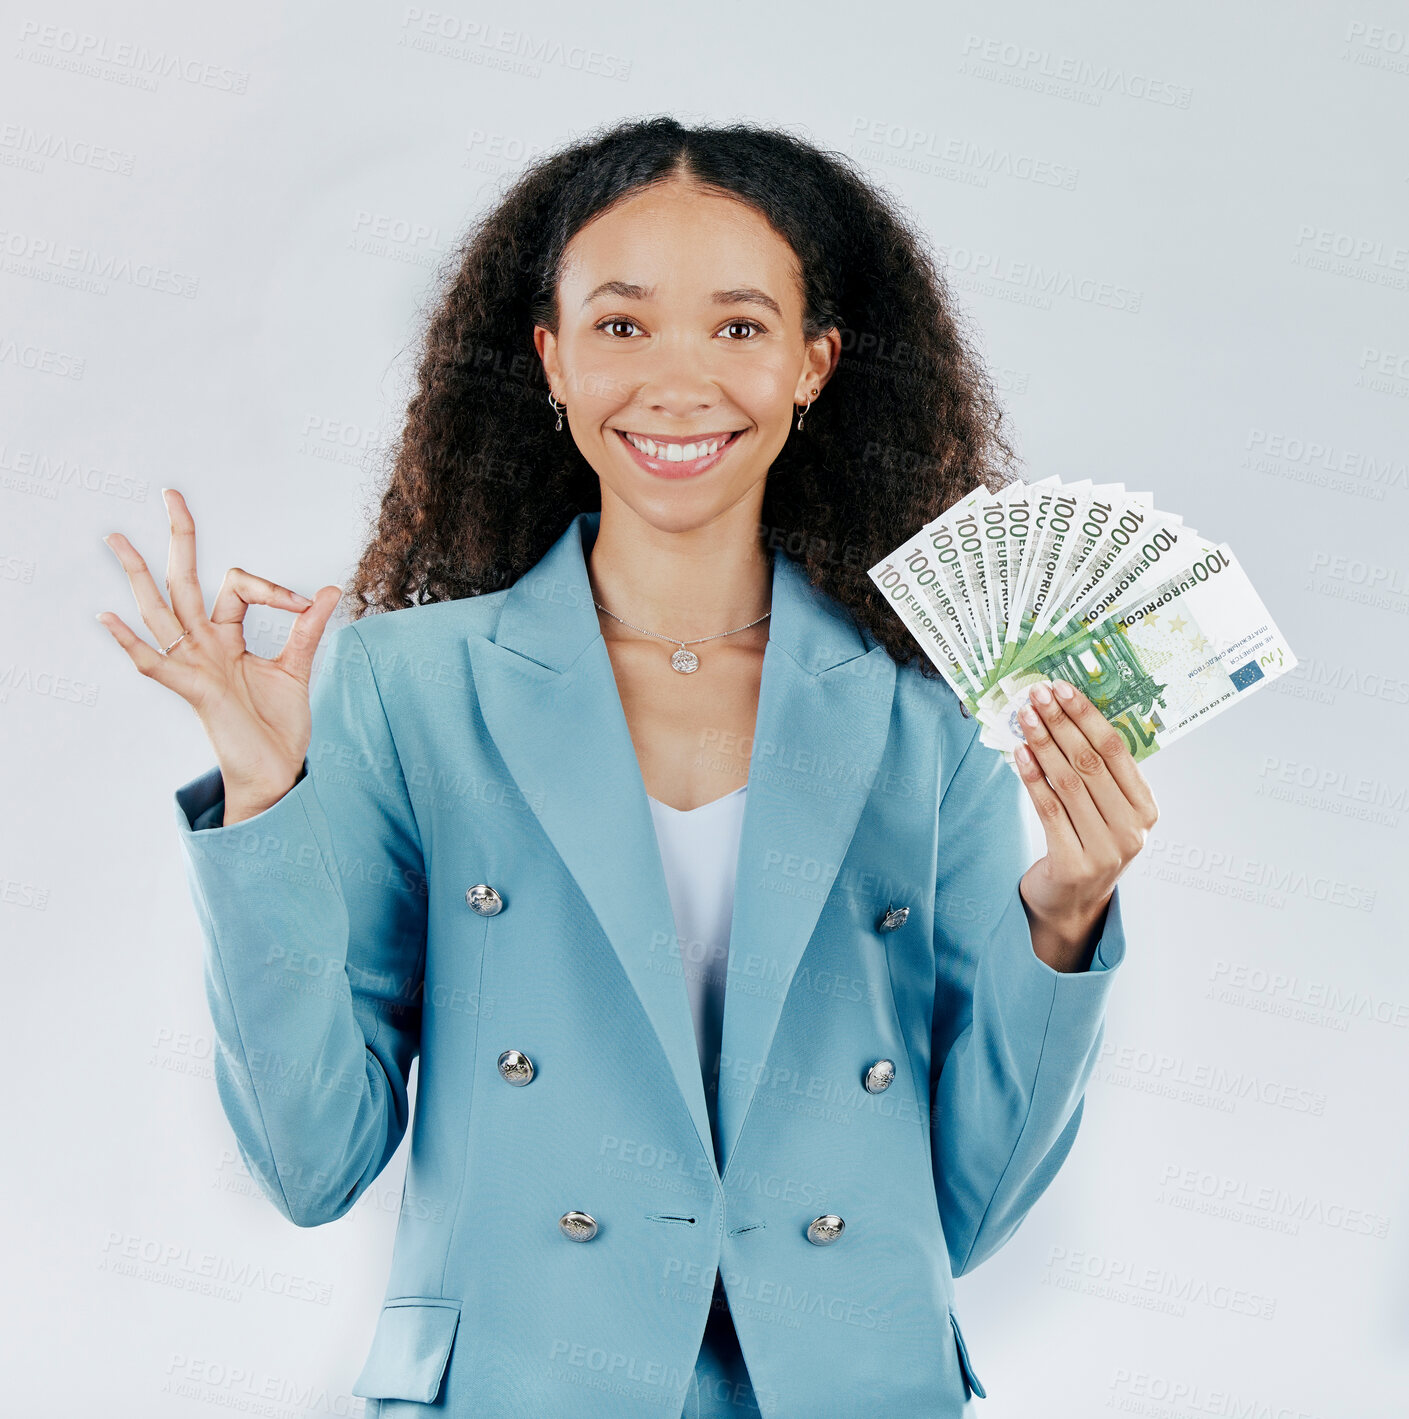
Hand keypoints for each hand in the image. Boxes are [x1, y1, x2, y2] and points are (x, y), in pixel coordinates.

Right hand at [97, 488, 342, 821]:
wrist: (277, 770)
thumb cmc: (277, 724)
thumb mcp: (296, 667)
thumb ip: (307, 628)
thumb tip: (328, 590)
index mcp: (226, 636)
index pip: (238, 586)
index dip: (273, 587)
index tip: (306, 604)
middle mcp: (204, 646)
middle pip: (184, 582)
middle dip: (180, 538)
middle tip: (171, 493)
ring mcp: (194, 666)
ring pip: (160, 612)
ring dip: (137, 575)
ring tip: (117, 540)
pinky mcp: (194, 691)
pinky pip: (155, 664)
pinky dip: (130, 642)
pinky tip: (109, 618)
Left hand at [1012, 677, 1158, 971]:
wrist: (1071, 901)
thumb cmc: (1085, 841)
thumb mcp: (1103, 809)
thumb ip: (1096, 771)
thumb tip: (1063, 712)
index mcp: (1146, 808)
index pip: (1116, 750)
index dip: (1087, 716)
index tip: (1062, 689)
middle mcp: (1132, 829)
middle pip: (1091, 763)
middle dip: (1060, 723)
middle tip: (1036, 695)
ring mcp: (1105, 849)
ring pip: (1068, 783)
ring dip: (1042, 744)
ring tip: (1023, 717)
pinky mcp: (1074, 863)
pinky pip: (1049, 809)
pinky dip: (1032, 778)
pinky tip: (1019, 753)